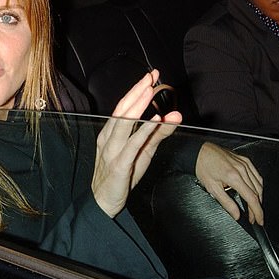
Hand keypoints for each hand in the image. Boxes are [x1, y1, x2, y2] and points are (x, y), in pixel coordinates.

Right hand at [92, 70, 181, 216]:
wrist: (103, 202)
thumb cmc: (121, 176)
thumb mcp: (143, 151)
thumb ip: (158, 133)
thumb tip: (175, 116)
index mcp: (111, 133)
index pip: (124, 106)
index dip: (136, 90)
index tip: (150, 76)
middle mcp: (108, 138)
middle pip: (122, 110)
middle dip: (137, 91)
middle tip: (150, 77)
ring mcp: (112, 151)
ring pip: (124, 123)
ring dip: (138, 106)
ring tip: (149, 91)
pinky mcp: (119, 165)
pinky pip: (132, 144)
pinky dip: (143, 131)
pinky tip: (153, 120)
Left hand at [195, 141, 263, 224]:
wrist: (199, 152)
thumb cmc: (203, 166)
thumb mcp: (212, 188)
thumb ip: (226, 203)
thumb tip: (236, 214)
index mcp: (234, 177)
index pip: (252, 198)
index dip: (257, 212)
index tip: (258, 220)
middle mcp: (242, 169)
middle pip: (257, 192)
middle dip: (257, 207)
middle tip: (254, 217)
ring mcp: (244, 163)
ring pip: (259, 183)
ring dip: (259, 197)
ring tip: (254, 206)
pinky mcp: (244, 159)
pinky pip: (256, 174)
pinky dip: (258, 184)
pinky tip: (255, 190)